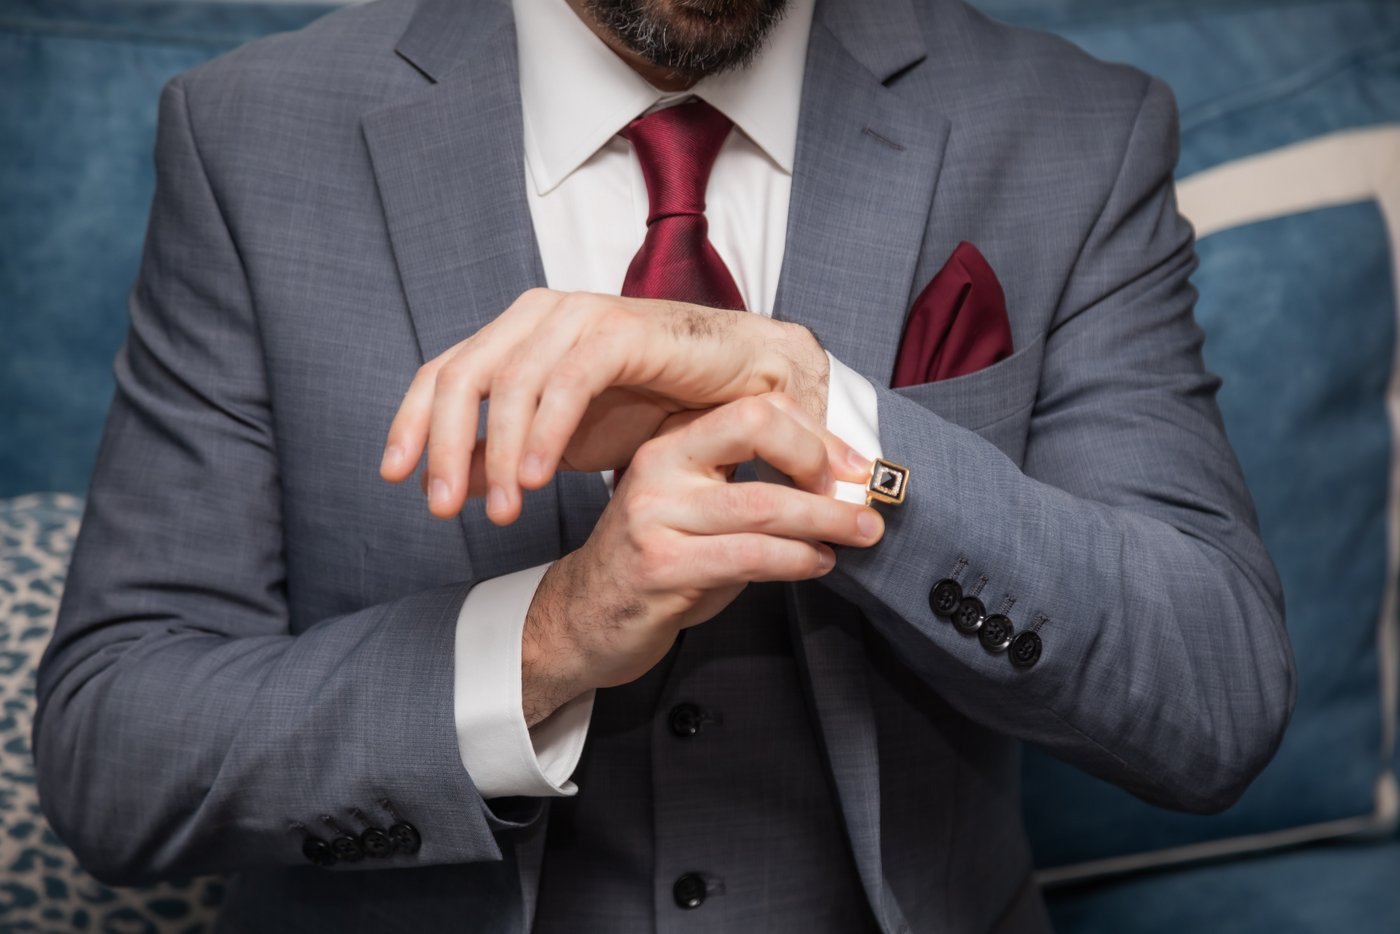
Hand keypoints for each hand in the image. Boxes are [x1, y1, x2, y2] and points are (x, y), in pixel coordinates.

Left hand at [378, 289, 829, 522]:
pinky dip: (544, 430)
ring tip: (500, 511)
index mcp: (518, 336)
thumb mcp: (569, 438)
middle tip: (441, 509)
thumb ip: (512, 450)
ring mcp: (580, 317)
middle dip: (444, 445)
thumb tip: (458, 483)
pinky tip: (533, 477)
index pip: (444, 373)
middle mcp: (540, 317)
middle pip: (463, 376)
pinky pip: (568, 379)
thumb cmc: (659, 405)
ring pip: (510, 380)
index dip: (413, 423)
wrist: (743, 383)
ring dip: (496, 450)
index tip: (395, 477)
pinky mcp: (622, 329)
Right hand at [518, 394, 881, 725]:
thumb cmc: (653, 561)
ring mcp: (655, 514)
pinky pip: (748, 555)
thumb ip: (748, 485)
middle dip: (822, 462)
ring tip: (860, 533)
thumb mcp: (695, 506)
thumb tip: (833, 481)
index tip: (852, 466)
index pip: (755, 408)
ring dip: (826, 520)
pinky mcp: (661, 566)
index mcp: (670, 440)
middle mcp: (659, 466)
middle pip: (756, 429)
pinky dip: (796, 559)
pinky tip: (816, 563)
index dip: (816, 434)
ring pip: (763, 503)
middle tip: (862, 497)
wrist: (582, 618)